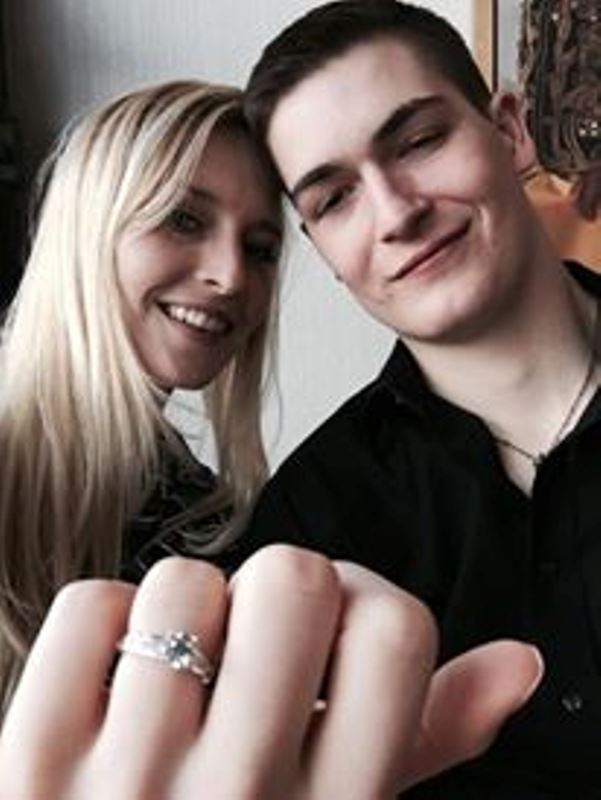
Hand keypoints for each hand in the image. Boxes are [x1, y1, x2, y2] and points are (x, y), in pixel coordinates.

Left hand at [0, 546, 542, 798]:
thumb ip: (430, 733)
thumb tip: (521, 661)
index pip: (394, 628)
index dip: (362, 596)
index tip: (330, 630)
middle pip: (293, 576)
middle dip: (275, 592)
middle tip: (252, 647)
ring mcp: (128, 787)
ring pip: (185, 583)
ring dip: (184, 613)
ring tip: (176, 680)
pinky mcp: (32, 764)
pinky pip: (91, 604)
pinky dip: (100, 623)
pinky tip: (108, 685)